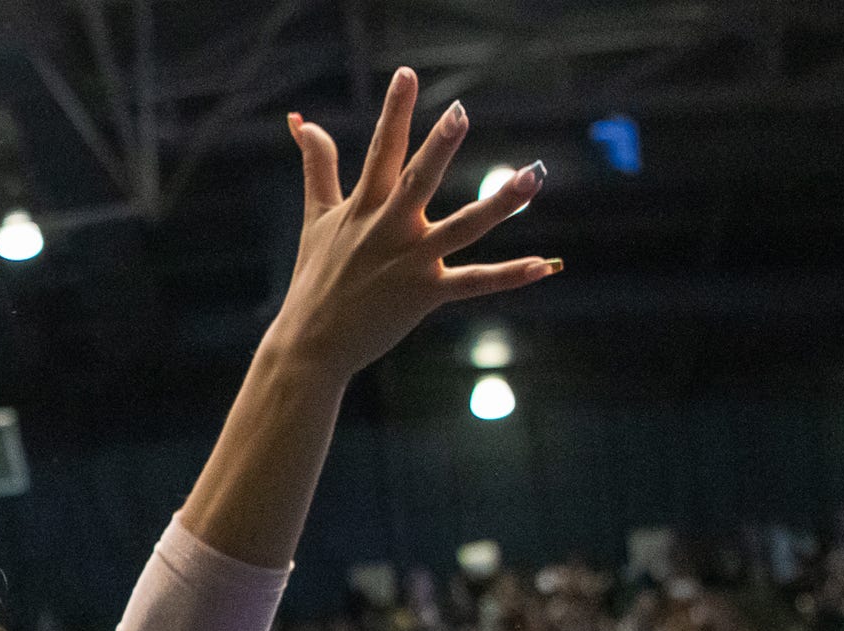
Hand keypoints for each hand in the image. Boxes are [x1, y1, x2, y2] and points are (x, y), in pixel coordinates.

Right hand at [265, 70, 556, 382]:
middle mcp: (388, 230)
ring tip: (532, 177)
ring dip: (498, 204)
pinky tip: (542, 265)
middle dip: (438, 147)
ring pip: (461, 228)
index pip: (382, 151)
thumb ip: (317, 165)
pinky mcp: (425, 294)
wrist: (311, 343)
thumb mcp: (317, 216)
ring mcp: (409, 262)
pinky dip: (509, 275)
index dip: (395, 112)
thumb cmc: (316, 277)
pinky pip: (473, 282)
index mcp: (364, 207)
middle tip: (460, 112)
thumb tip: (301, 120)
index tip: (407, 75)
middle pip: (417, 181)